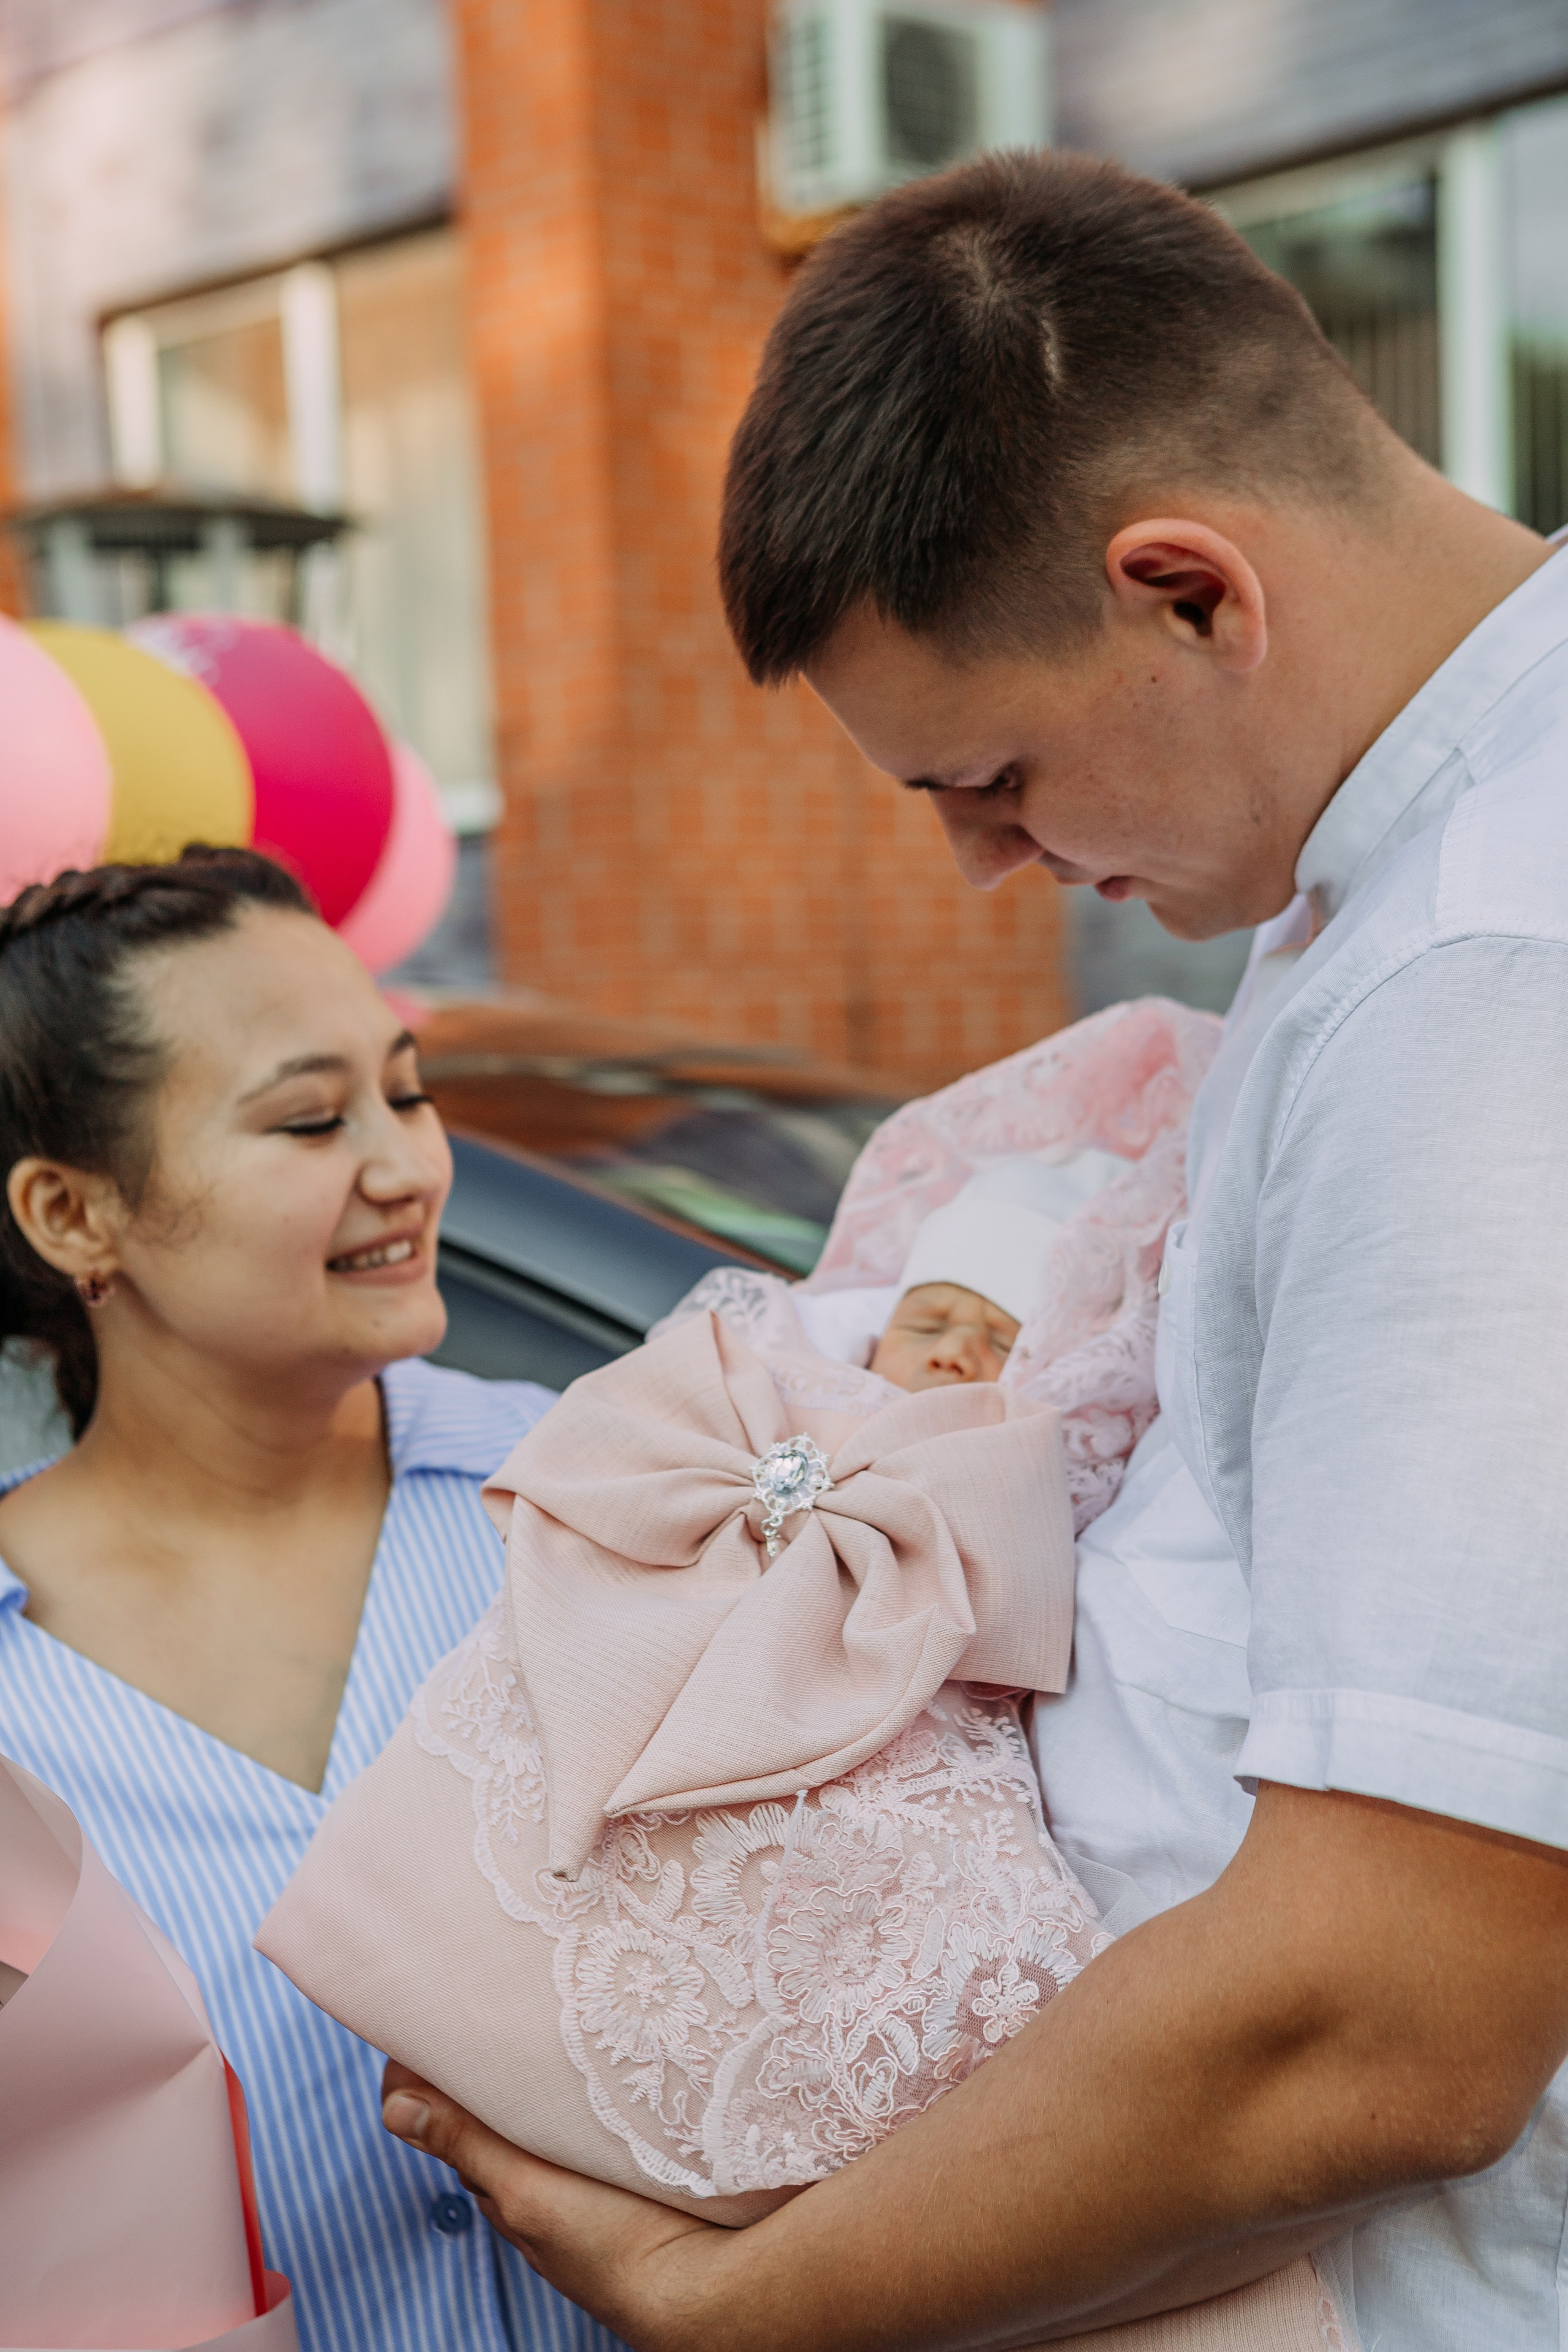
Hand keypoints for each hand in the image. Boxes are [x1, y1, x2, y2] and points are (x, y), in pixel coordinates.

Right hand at [385, 1787, 1567, 2351]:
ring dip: (519, 2187)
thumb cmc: (1202, 1946)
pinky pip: (646, 2290)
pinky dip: (548, 2216)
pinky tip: (482, 2131)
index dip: (632, 2132)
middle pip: (671, 2246)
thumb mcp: (1037, 1908)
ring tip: (433, 2087)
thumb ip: (973, 1845)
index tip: (548, 2043)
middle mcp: (910, 2283)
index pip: (756, 2188)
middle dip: (545, 2167)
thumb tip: (903, 1699)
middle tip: (451, 2074)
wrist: (1297, 2028)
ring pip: (635, 2278)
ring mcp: (871, 2312)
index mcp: (952, 2200)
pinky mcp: (837, 2306)